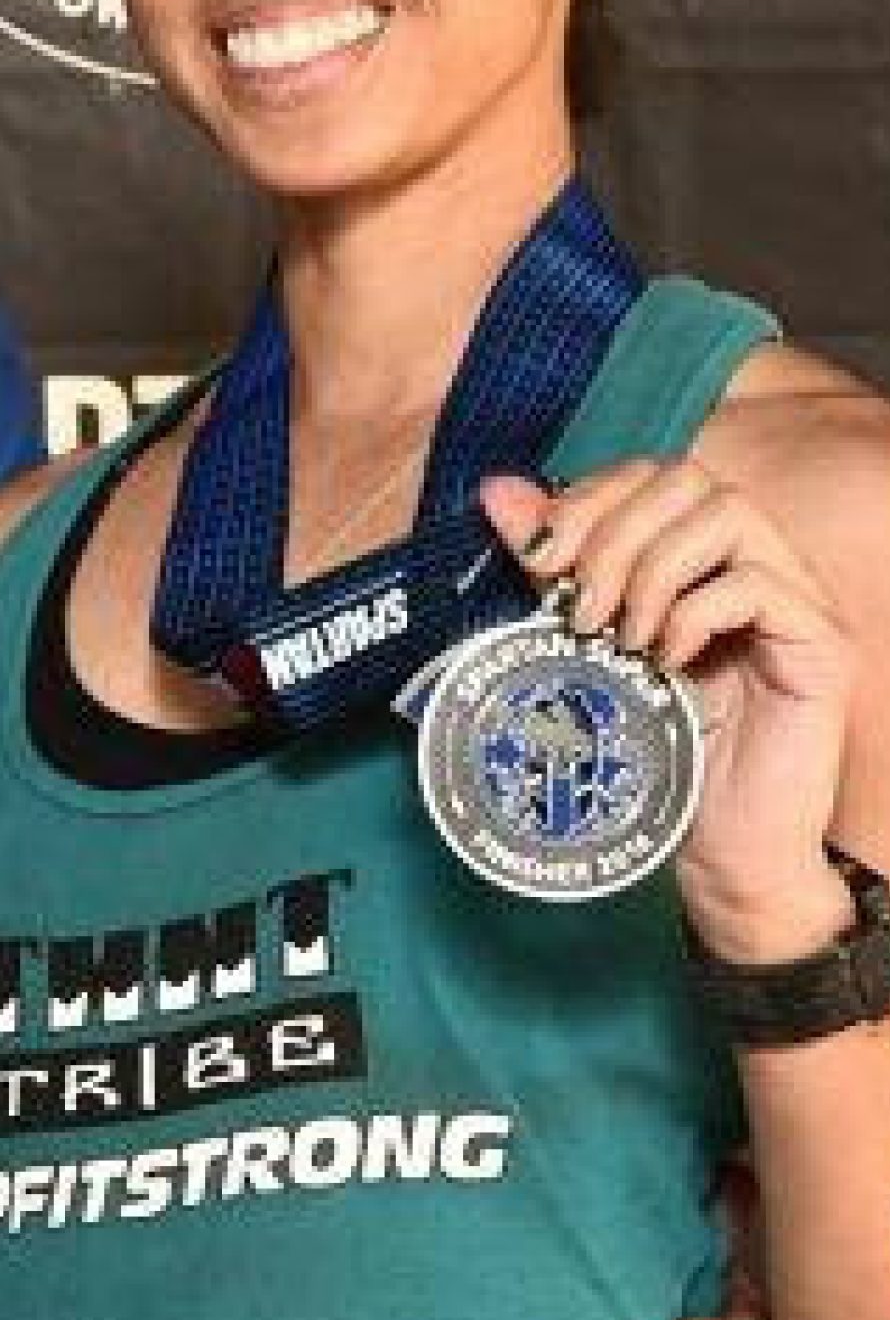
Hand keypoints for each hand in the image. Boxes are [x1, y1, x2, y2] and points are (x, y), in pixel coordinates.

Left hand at [480, 464, 856, 960]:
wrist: (715, 847)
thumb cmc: (652, 746)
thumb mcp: (584, 642)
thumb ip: (553, 566)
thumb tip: (498, 491)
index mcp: (699, 552)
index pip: (650, 472)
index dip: (588, 498)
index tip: (538, 558)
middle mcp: (756, 559)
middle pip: (687, 478)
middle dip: (612, 534)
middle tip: (578, 609)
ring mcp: (796, 598)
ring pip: (728, 514)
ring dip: (651, 570)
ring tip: (619, 637)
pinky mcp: (822, 645)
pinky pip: (759, 585)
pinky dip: (695, 614)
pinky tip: (663, 661)